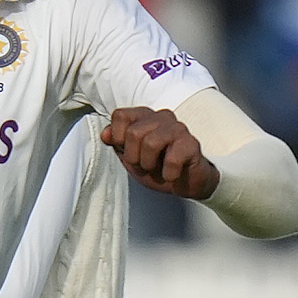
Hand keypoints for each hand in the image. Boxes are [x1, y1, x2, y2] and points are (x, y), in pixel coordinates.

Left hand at [100, 106, 219, 199]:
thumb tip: (105, 134)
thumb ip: (115, 142)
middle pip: (133, 133)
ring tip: (156, 168)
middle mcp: (161, 117)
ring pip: (151, 143)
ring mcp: (178, 129)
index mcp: (144, 117)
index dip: (118, 137)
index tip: (127, 150)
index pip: (121, 115)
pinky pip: (172, 159)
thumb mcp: (129, 155)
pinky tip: (171, 174)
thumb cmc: (156, 165)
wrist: (183, 182)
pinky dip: (168, 173)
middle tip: (144, 164)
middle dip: (134, 156)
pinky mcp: (191, 144)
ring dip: (149, 164)